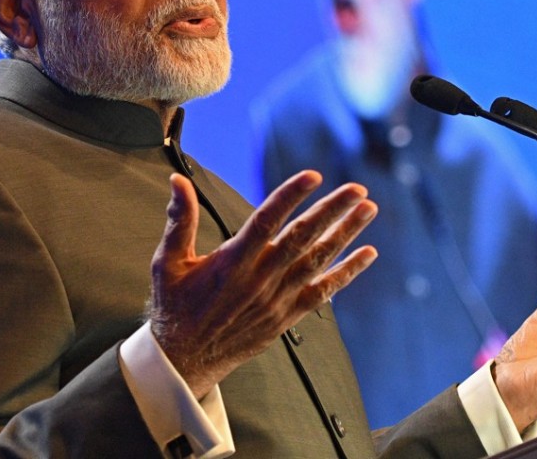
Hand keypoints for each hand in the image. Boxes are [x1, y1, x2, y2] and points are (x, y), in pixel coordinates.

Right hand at [148, 171, 377, 397]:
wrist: (185, 360)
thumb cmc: (175, 306)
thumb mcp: (167, 262)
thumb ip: (179, 220)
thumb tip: (177, 180)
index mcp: (232, 262)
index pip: (266, 220)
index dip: (290, 196)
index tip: (314, 175)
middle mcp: (259, 279)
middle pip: (302, 237)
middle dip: (332, 210)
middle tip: (358, 188)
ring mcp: (277, 299)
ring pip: (318, 261)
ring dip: (346, 233)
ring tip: (369, 208)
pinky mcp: (287, 316)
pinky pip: (323, 292)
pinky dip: (347, 272)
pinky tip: (368, 253)